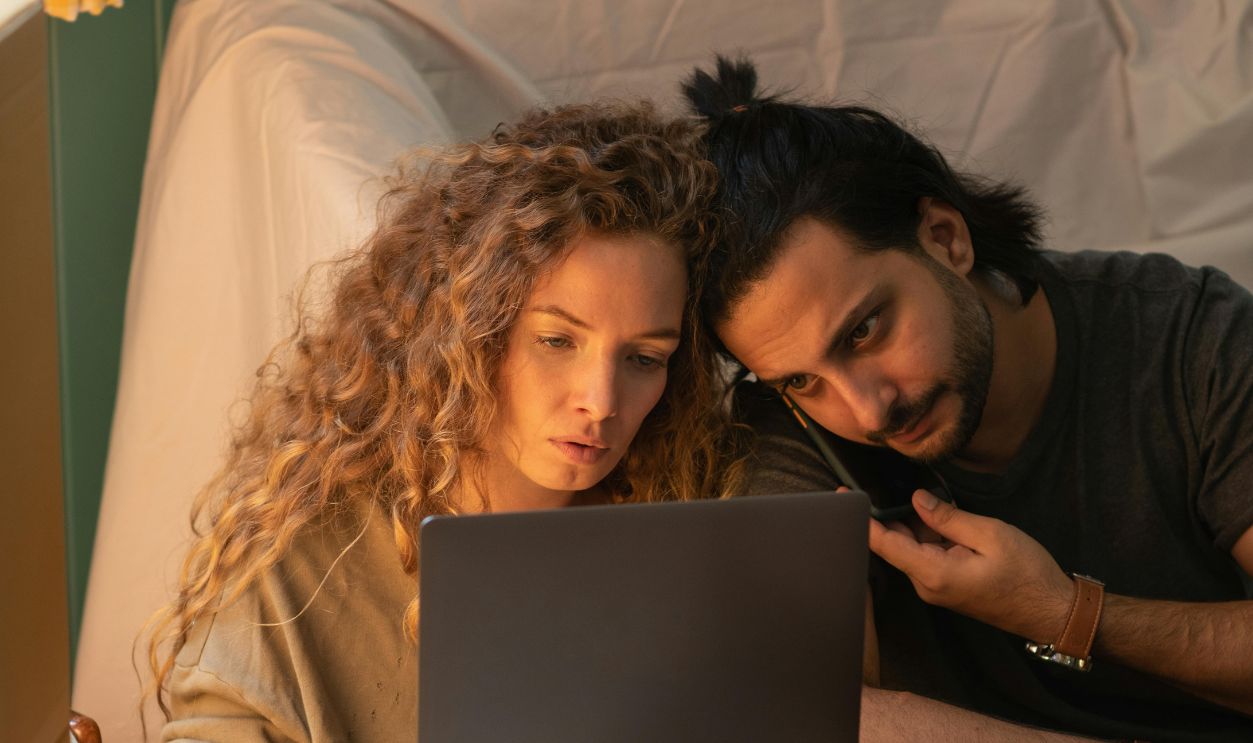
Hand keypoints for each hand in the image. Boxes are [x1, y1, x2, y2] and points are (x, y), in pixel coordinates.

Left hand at [868, 489, 1073, 642]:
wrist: (1052, 610)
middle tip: (891, 482)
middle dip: (891, 513)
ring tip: (930, 499)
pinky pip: (927, 555)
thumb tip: (916, 499)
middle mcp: (927, 584)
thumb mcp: (989, 535)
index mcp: (932, 573)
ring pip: (912, 547)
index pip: (884, 543)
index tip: (844, 495)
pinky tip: (942, 516)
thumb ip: (948, 517)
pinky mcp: (946, 585)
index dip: (862, 519)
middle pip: (895, 543)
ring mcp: (936, 587)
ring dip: (916, 523)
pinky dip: (929, 534)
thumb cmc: (1027, 574)